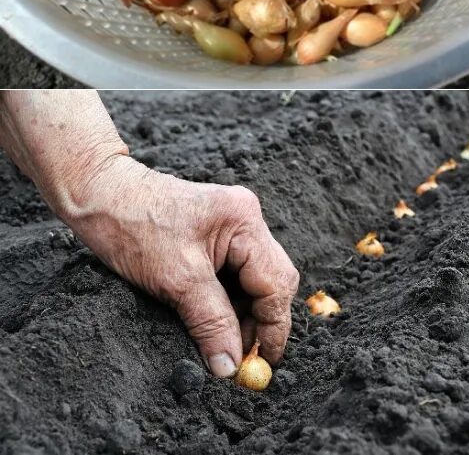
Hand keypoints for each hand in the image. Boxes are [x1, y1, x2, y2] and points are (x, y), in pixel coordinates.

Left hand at [63, 155, 298, 377]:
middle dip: (259, 321)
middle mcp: (245, 218)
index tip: (262, 362)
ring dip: (241, 312)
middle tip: (238, 357)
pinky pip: (234, 272)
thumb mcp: (177, 280)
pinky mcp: (214, 233)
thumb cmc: (134, 226)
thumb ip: (211, 323)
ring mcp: (231, 224)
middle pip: (271, 279)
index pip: (276, 282)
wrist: (101, 194)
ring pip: (252, 279)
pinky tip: (211, 318)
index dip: (272, 326)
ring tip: (221, 341)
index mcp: (244, 221)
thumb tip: (230, 366)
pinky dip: (227, 299)